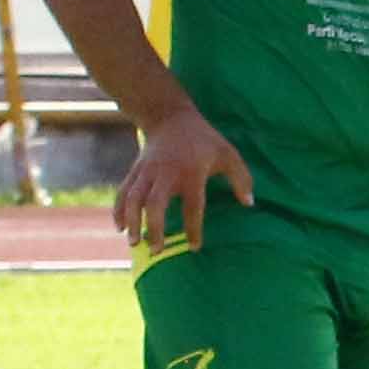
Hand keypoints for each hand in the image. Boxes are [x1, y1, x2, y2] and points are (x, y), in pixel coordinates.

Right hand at [109, 102, 249, 250]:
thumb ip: (241, 178)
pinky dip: (119, 209)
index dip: (193, 228)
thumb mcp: (228, 153)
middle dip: (153, 228)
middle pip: (154, 204)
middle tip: (156, 251)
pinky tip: (120, 227)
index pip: (192, 206)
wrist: (170, 117)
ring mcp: (146, 172)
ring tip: (133, 243)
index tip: (194, 247)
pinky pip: (123, 191)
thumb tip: (249, 203)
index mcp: (191, 173)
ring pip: (133, 199)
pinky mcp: (134, 170)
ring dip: (131, 221)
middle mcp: (165, 173)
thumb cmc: (203, 140)